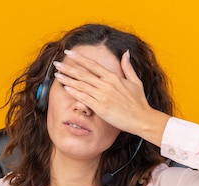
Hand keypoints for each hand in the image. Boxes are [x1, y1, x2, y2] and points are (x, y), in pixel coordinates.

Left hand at [53, 49, 168, 144]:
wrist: (142, 119)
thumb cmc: (139, 102)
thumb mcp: (135, 81)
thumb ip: (127, 67)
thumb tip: (126, 53)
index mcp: (113, 77)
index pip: (92, 65)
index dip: (79, 58)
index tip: (69, 53)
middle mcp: (106, 84)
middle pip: (83, 74)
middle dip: (68, 68)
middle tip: (57, 64)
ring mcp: (103, 96)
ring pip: (81, 85)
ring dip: (68, 79)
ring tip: (57, 75)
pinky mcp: (101, 107)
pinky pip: (84, 98)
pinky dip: (75, 92)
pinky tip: (66, 88)